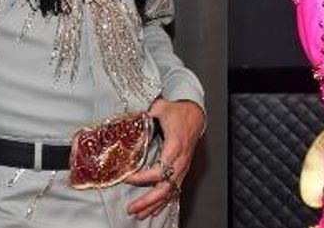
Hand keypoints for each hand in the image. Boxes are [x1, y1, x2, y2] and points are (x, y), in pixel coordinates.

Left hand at [124, 98, 205, 217]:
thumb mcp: (161, 108)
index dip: (142, 178)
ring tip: (139, 214)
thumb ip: (146, 114)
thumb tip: (129, 119)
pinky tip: (154, 211)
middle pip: (165, 187)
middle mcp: (180, 161)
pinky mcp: (183, 170)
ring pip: (170, 192)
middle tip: (131, 208)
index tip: (127, 178)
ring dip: (154, 205)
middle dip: (148, 200)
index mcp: (175, 147)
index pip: (159, 170)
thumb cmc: (178, 111)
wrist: (196, 113)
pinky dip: (164, 202)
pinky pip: (174, 190)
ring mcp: (183, 167)